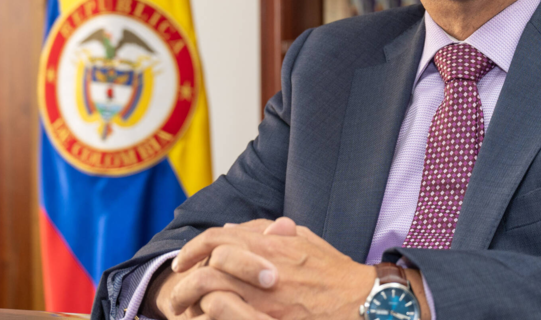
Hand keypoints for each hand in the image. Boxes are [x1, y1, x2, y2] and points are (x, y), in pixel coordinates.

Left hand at [168, 217, 375, 319]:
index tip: (181, 263)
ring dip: (194, 304)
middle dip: (185, 282)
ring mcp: (266, 303)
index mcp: (271, 247)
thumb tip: (240, 229)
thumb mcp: (307, 242)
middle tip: (176, 293)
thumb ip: (275, 233)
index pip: (216, 239)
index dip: (192, 249)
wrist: (364, 304)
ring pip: (212, 299)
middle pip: (208, 270)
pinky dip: (213, 319)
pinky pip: (227, 319)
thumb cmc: (335, 273)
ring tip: (184, 312)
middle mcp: (264, 273)